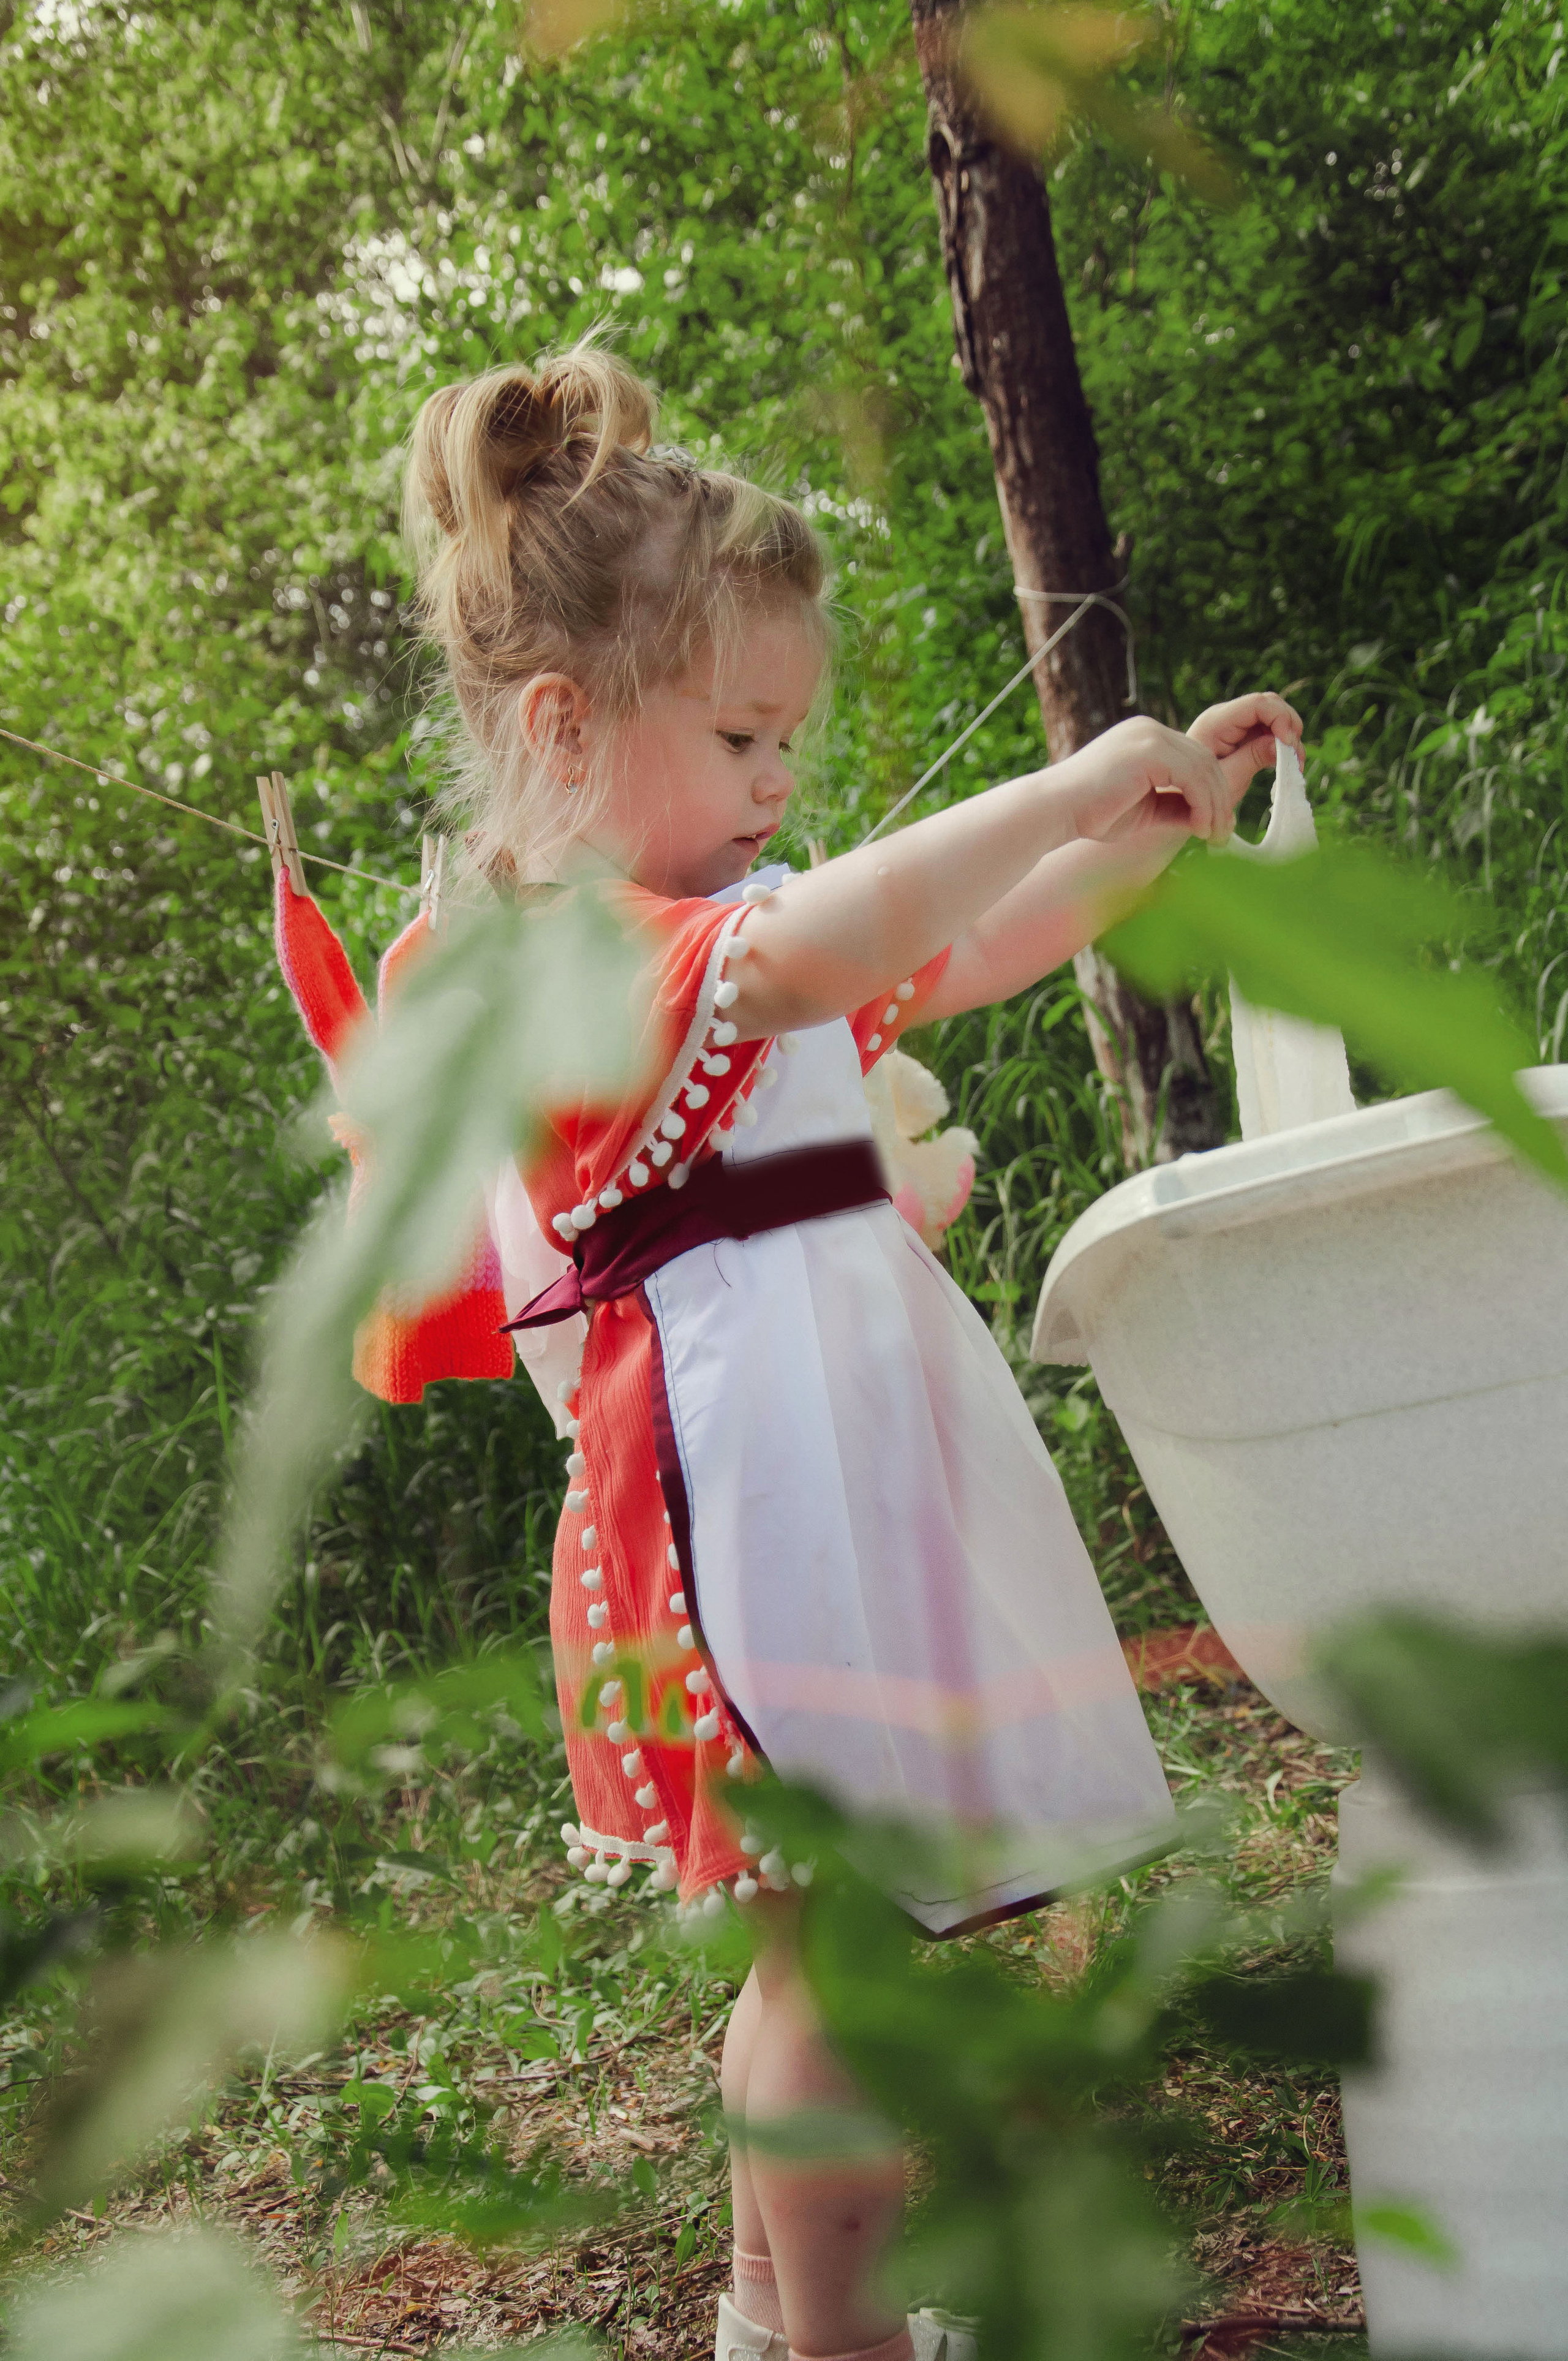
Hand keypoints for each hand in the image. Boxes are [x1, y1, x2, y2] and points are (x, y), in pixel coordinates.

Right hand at [1059, 715, 1232, 849]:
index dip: (1211, 792)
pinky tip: (1200, 829)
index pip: (1194, 758)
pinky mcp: (1149, 750)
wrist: (1053, 811)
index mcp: (1146, 739)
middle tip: (1223, 834)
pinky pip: (1193, 777)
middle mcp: (1149, 730)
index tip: (1215, 826)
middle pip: (1205, 759)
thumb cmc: (1087, 814)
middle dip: (1219, 799)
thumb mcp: (1143, 810)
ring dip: (1215, 805)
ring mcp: (1149, 736)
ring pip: (1204, 767)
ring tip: (1214, 836)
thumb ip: (1174, 806)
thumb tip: (1207, 818)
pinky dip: (1203, 804)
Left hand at [1187, 692, 1303, 815]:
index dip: (1280, 718)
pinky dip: (1282, 745)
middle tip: (1295, 757)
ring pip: (1274, 717)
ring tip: (1294, 765)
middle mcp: (1227, 716)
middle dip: (1289, 726)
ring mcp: (1235, 725)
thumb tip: (1283, 744)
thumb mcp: (1227, 779)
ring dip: (1289, 738)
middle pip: (1270, 704)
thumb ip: (1253, 758)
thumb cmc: (1196, 792)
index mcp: (1217, 721)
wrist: (1178, 800)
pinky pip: (1269, 731)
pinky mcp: (1243, 736)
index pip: (1258, 704)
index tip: (1289, 744)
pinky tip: (1286, 764)